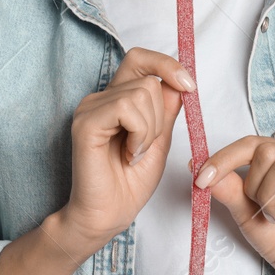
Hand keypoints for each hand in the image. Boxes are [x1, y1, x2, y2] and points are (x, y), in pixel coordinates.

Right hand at [59, 47, 195, 256]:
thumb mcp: (160, 140)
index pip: (140, 59)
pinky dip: (139, 134)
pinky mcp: (86, 122)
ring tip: (133, 154)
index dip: (166, 65)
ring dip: (150, 130)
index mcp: (116, 99)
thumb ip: (166, 109)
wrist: (108, 215)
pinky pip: (127, 108)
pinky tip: (128, 154)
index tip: (189, 86)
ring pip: (142, 94)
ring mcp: (90, 108)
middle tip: (145, 146)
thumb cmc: (130, 183)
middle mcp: (100, 98)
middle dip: (160, 117)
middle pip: (149, 80)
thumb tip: (178, 81)